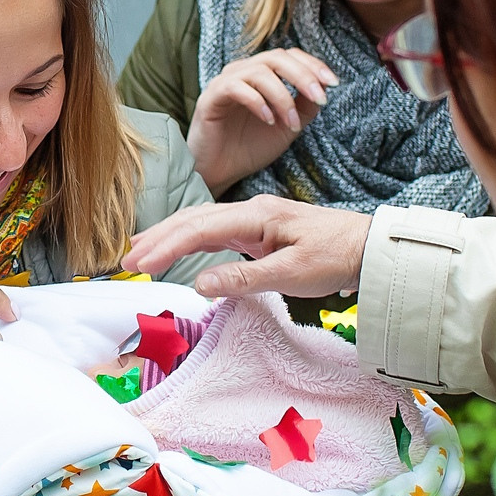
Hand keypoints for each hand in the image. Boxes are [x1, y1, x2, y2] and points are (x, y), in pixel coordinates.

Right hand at [123, 195, 373, 298]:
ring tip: (139, 250)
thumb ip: (244, 278)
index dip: (165, 246)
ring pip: (200, 222)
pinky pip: (214, 230)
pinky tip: (178, 247)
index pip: (198, 228)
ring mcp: (253, 219)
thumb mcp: (291, 273)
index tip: (138, 264)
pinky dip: (189, 238)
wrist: (369, 248)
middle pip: (192, 220)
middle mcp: (250, 211)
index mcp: (255, 216)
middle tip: (127, 261)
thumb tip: (199, 284)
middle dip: (157, 239)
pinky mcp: (258, 231)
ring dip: (168, 236)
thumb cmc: (335, 257)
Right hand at [187, 48, 337, 192]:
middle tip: (320, 97)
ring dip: (282, 96)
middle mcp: (243, 72)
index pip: (289, 56)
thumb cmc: (249, 147)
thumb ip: (304, 108)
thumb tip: (323, 90)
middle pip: (277, 57)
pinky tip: (269, 120)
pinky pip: (235, 87)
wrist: (219, 173)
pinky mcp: (210, 97)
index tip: (333, 83)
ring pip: (259, 71)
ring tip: (291, 122)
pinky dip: (257, 101)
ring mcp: (225, 82)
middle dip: (303, 76)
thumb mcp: (287, 127)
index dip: (313, 64)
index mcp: (261, 74)